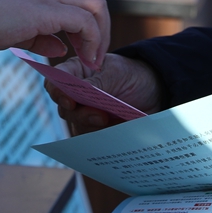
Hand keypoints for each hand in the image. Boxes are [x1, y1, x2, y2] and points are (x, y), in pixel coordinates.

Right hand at [0, 0, 109, 67]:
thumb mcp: (18, 31)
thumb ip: (41, 38)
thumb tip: (60, 47)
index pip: (81, 4)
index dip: (90, 29)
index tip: (86, 54)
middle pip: (95, 2)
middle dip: (103, 31)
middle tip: (96, 58)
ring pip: (95, 6)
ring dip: (100, 36)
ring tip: (93, 61)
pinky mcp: (46, 10)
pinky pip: (82, 21)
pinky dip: (90, 41)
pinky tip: (82, 60)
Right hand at [49, 53, 163, 132]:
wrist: (156, 91)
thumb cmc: (133, 74)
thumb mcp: (117, 73)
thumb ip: (97, 84)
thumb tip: (79, 95)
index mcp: (76, 72)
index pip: (55, 81)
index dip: (57, 92)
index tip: (70, 102)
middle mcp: (76, 95)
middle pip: (65, 109)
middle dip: (81, 115)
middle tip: (101, 117)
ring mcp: (86, 114)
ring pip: (77, 127)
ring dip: (92, 128)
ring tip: (111, 124)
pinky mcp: (98, 131)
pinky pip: (92, 140)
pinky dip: (102, 139)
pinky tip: (115, 136)